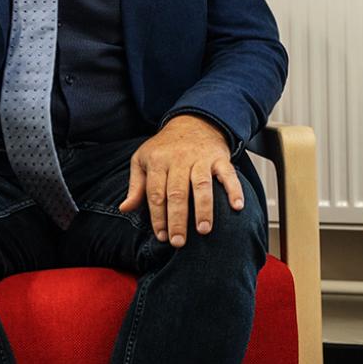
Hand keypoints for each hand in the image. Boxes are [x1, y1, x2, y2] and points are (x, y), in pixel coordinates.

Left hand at [120, 115, 242, 246]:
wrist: (194, 122)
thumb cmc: (166, 147)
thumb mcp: (143, 160)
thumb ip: (136, 186)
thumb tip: (125, 208)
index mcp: (158, 161)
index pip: (156, 193)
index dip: (158, 217)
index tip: (162, 236)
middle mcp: (179, 159)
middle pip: (177, 193)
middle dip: (177, 219)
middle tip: (179, 241)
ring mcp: (201, 158)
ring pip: (201, 185)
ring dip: (203, 209)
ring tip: (203, 230)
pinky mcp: (219, 158)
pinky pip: (228, 174)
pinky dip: (234, 190)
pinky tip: (237, 206)